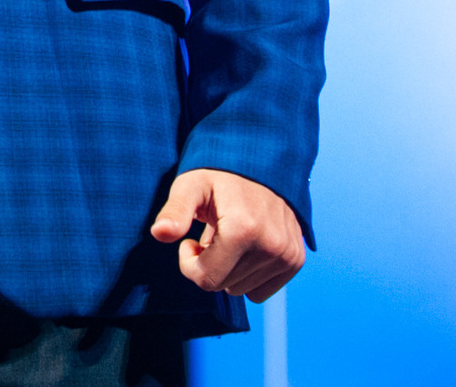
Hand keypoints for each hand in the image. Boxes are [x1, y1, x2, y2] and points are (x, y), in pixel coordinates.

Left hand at [150, 167, 305, 301]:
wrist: (262, 163)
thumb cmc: (219, 175)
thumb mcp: (191, 186)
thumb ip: (175, 211)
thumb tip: (160, 233)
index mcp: (243, 230)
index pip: (206, 279)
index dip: (190, 263)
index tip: (191, 240)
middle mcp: (271, 246)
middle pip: (224, 286)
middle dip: (210, 265)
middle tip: (212, 235)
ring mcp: (287, 255)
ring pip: (241, 290)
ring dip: (229, 269)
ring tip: (230, 237)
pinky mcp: (295, 260)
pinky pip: (261, 292)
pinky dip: (248, 276)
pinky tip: (246, 247)